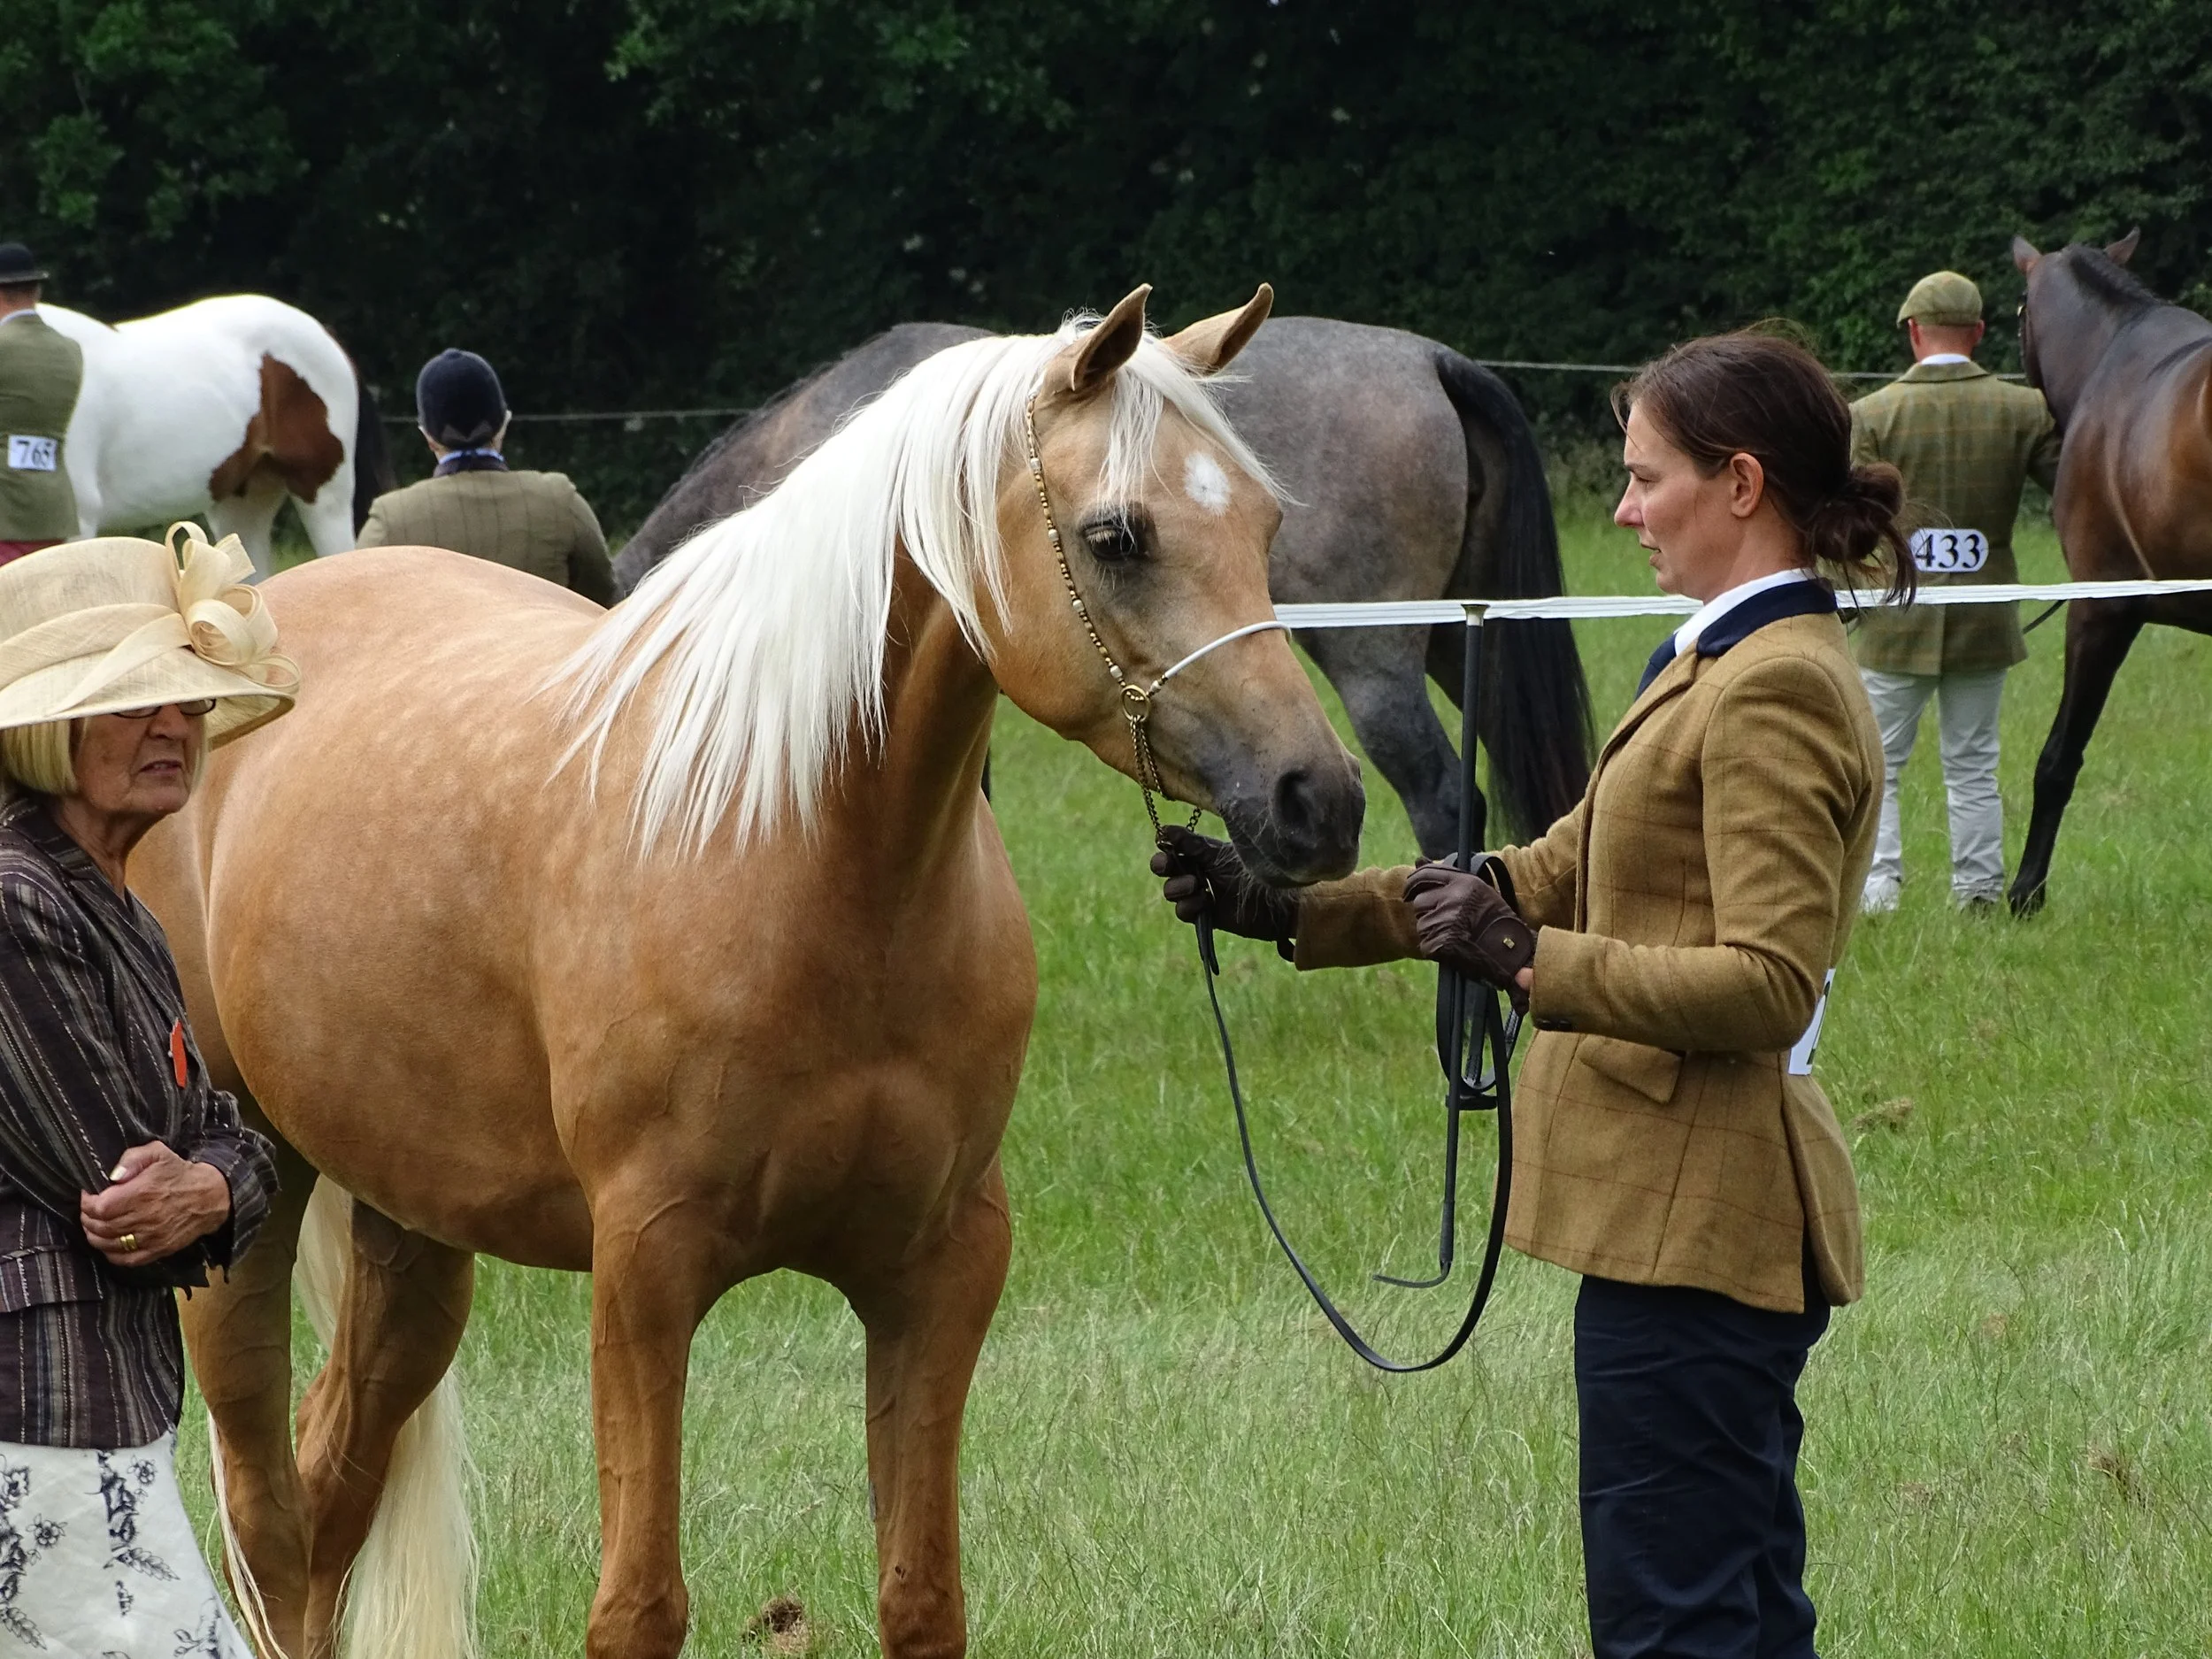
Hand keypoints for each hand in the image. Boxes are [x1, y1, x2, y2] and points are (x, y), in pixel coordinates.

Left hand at [80, 1142, 231, 1269]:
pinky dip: (111, 1254)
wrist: (210, 1196)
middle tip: (88, 1212)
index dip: (87, 1203)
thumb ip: (132, 1159)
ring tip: (94, 1226)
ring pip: (109, 1244)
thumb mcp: (158, 1153)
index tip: (88, 1196)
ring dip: (95, 1237)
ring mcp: (151, 1237)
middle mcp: (144, 1218)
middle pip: (101, 1227)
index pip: (100, 1207)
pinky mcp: (158, 1249)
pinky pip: (126, 1259)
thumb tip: (113, 1176)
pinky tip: (108, 1244)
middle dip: (88, 1219)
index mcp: (141, 1193)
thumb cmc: (180, 1173)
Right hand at [1149, 825, 1298, 943]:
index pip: (1172, 848)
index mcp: (1202, 853)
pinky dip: (1188, 906)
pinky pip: (1183, 912)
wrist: (1278, 899)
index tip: (1164, 844)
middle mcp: (1198, 871)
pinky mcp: (1206, 915)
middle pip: (1165, 869)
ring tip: (1195, 885)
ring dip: (1177, 886)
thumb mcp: (1220, 853)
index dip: (1164, 847)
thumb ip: (1193, 844)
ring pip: (1171, 891)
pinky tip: (1204, 901)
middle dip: (1161, 865)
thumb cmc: (1254, 870)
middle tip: (1166, 866)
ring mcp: (1200, 894)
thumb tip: (1164, 830)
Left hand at [1403, 859, 1536, 1011]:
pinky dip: (1435, 947)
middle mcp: (1452, 898)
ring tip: (1455, 934)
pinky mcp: (1440, 942)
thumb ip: (1447, 875)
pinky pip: (1426, 942)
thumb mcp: (1477, 889)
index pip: (1426, 874)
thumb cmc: (1495, 919)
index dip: (1412, 883)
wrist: (1511, 952)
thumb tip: (1418, 859)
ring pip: (1422, 923)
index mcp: (1463, 882)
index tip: (1408, 892)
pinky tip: (1453, 947)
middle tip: (1447, 920)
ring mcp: (1445, 921)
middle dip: (1428, 911)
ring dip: (1432, 930)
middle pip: (1420, 901)